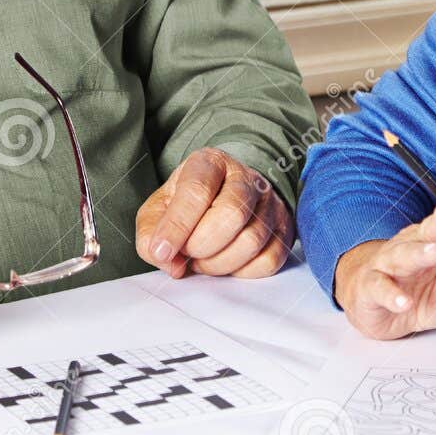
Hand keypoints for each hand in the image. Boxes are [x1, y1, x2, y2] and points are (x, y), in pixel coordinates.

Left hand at [135, 147, 292, 278]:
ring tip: (204, 259)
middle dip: (202, 245)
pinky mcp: (285, 227)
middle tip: (188, 253)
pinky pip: (269, 260)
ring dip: (220, 263)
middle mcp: (244, 177)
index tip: (162, 251)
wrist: (224, 194)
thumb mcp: (158, 209)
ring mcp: (269, 202)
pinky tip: (227, 263)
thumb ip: (151, 235)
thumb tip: (171, 263)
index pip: (197, 192)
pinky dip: (243, 271)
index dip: (177, 227)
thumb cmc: (188, 204)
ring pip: (251, 240)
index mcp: (209, 163)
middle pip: (231, 215)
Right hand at [333, 185, 435, 339]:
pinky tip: (403, 301)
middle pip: (431, 229)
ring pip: (404, 255)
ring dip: (419, 253)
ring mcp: (391, 265)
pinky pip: (380, 288)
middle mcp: (415, 247)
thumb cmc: (421, 296)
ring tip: (435, 252)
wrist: (376, 309)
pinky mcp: (371, 287)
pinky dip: (391, 295)